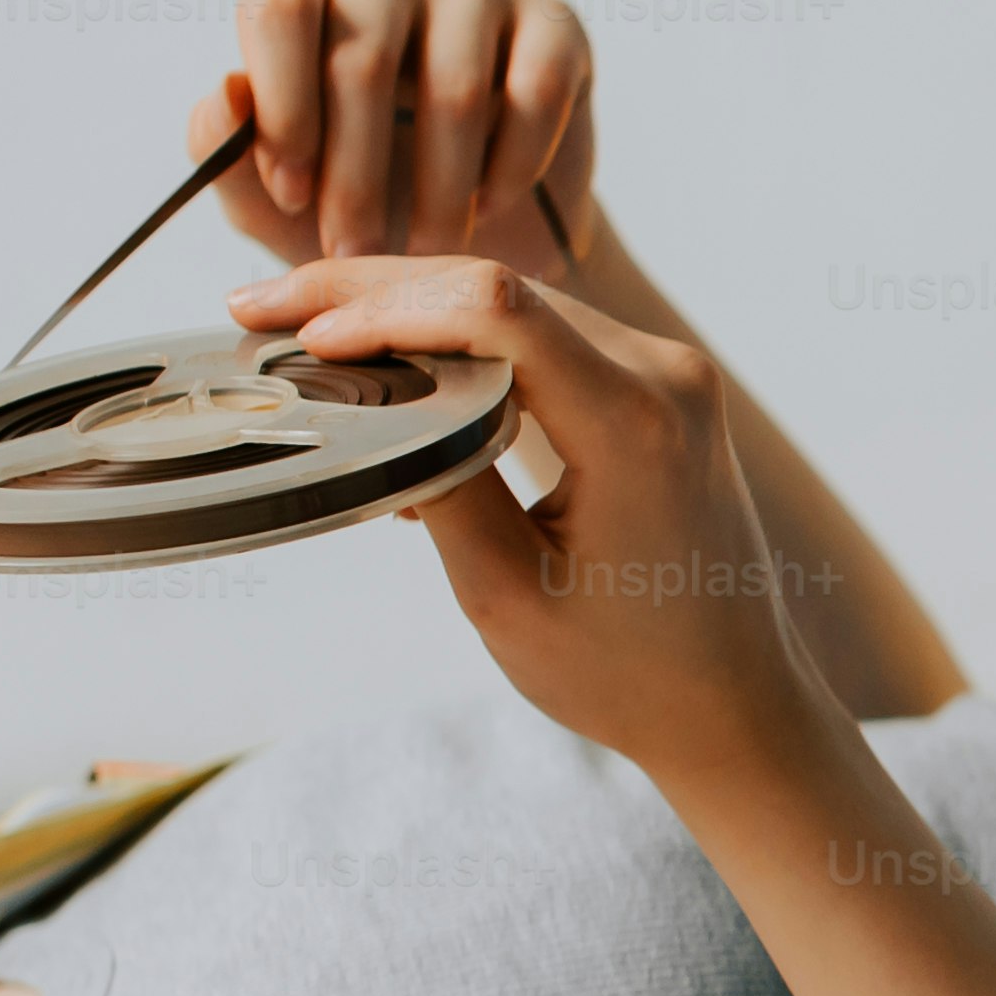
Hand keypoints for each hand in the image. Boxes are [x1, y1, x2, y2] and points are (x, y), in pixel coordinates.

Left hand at [203, 0, 604, 284]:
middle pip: (363, 55)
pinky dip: (515, 164)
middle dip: (356, 175)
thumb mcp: (270, 200)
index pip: (279, 7)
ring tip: (429, 252)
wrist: (473, 230)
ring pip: (454, 85)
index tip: (294, 197)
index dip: (283, 104)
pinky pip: (537, 91)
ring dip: (440, 188)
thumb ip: (224, 151)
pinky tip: (494, 206)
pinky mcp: (554, 26)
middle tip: (358, 255)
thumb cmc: (357, 202)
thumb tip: (229, 92)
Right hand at [231, 253, 838, 793]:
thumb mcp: (507, 595)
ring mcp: (671, 379)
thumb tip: (365, 404)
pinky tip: (379, 369)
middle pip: (498, 291)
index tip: (298, 337)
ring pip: (516, 306)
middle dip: (371, 291)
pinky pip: (546, 338)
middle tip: (258, 308)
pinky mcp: (660, 393)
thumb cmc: (630, 674)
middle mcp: (667, 380)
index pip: (495, 313)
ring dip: (408, 310)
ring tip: (299, 330)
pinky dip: (460, 343)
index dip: (385, 309)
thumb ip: (437, 485)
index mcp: (637, 426)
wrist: (737, 704)